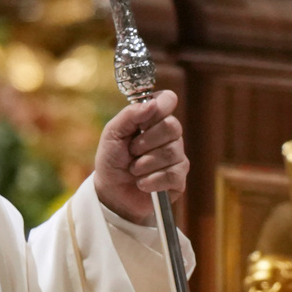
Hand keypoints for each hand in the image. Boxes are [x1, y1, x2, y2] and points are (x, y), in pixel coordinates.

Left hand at [93, 90, 188, 223]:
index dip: (160, 107)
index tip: (142, 121)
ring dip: (145, 164)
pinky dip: (152, 180)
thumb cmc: (112, 159)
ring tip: (133, 169)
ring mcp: (177, 156)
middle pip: (172, 127)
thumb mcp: (112, 134)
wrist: (112, 192)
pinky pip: (173, 175)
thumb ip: (129, 115)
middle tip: (132, 150)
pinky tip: (142, 183)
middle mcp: (169, 135)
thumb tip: (152, 103)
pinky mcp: (179, 179)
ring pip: (171, 152)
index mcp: (153, 118)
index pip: (168, 99)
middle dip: (146, 141)